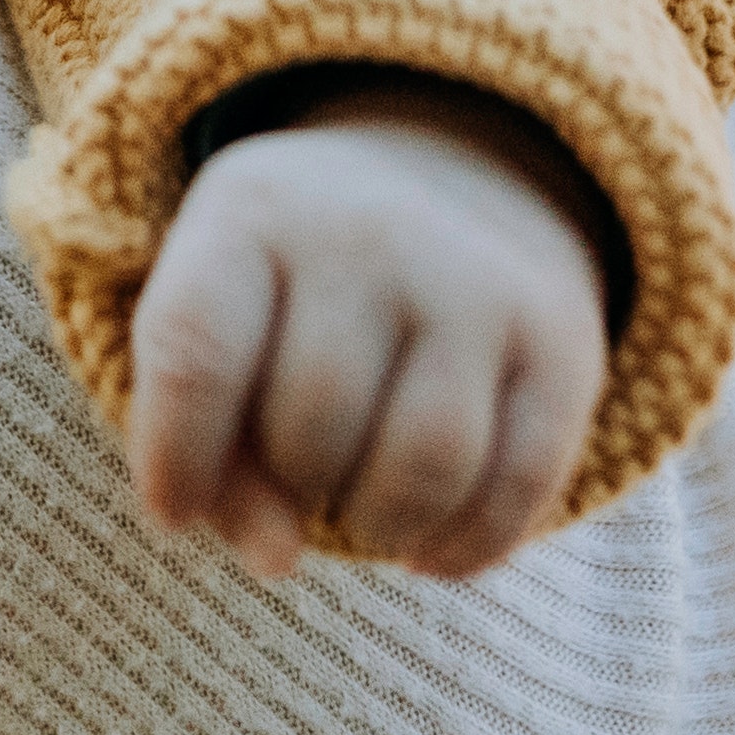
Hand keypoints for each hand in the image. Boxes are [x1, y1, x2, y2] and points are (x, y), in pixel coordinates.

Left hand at [125, 88, 608, 580]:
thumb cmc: (292, 289)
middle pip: (312, 423)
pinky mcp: (562, 343)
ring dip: (377, 526)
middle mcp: (370, 231)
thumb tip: (279, 560)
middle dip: (291, 482)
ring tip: (358, 507)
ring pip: (422, 467)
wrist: (454, 175)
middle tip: (297, 471)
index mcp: (252, 209)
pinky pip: (518, 487)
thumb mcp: (219, 323)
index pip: (196, 349)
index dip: (175, 456)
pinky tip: (426, 546)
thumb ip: (205, 451)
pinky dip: (462, 548)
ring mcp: (478, 281)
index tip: (172, 512)